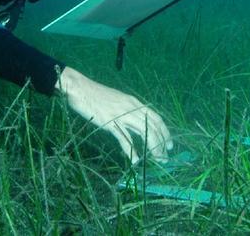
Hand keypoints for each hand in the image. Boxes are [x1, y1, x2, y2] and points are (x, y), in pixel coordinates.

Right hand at [56, 67, 172, 163]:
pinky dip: (132, 151)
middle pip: (153, 127)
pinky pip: (125, 138)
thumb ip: (127, 110)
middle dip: (161, 143)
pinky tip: (136, 161)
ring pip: (144, 132)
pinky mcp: (110, 122)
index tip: (168, 144)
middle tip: (165, 157)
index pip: (156, 118)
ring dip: (153, 147)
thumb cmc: (96, 95)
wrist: (80, 89)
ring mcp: (122, 115)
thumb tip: (135, 122)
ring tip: (157, 159)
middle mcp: (132, 108)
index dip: (165, 132)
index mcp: (134, 102)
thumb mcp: (117, 100)